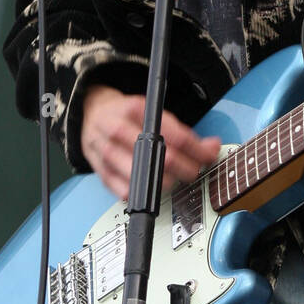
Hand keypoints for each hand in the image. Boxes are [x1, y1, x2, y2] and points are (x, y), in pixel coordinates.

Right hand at [80, 85, 220, 200]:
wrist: (92, 116)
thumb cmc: (125, 114)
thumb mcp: (152, 110)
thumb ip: (181, 130)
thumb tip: (211, 147)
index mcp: (136, 111)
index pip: (176, 137)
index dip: (198, 151)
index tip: (209, 156)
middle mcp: (119, 132)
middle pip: (164, 160)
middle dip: (187, 169)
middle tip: (195, 170)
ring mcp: (108, 154)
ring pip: (147, 179)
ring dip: (169, 183)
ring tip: (175, 177)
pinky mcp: (102, 174)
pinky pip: (127, 192)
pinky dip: (144, 193)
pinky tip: (151, 185)